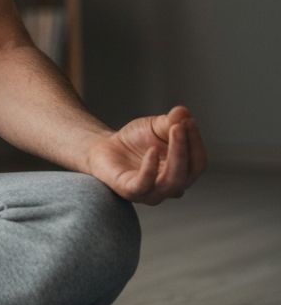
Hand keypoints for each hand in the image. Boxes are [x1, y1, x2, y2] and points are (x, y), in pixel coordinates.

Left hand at [86, 104, 207, 204]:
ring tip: (173, 130)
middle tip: (180, 125)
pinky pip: (144, 184)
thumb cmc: (135, 140)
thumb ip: (170, 121)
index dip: (196, 141)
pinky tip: (152, 150)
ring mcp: (152, 193)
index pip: (198, 162)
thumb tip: (183, 112)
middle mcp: (171, 187)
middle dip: (187, 147)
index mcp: (182, 173)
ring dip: (176, 155)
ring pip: (172, 181)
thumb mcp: (155, 127)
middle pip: (189, 172)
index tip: (189, 121)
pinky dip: (150, 167)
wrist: (105, 147)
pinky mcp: (131, 191)